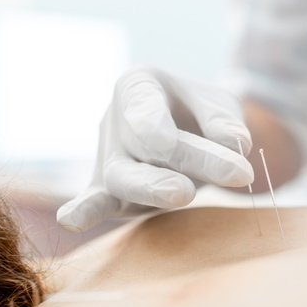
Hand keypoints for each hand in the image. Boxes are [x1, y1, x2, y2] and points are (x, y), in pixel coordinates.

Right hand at [57, 66, 253, 231]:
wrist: (188, 130)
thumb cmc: (200, 112)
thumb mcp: (219, 103)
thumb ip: (224, 120)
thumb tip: (237, 144)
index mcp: (139, 85)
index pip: (143, 102)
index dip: (152, 124)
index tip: (166, 143)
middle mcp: (117, 119)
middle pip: (140, 145)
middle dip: (172, 163)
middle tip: (192, 188)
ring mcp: (110, 156)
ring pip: (122, 176)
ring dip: (150, 189)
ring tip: (182, 195)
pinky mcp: (109, 190)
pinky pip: (95, 200)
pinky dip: (85, 211)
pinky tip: (70, 221)